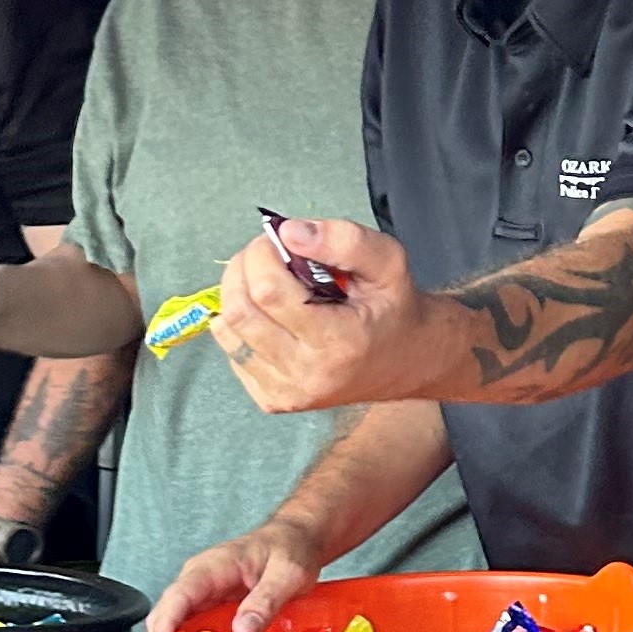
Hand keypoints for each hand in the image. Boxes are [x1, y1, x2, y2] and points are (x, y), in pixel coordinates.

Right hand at [145, 520, 325, 631]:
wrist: (295, 541)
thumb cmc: (289, 549)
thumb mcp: (287, 573)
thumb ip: (266, 599)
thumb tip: (243, 629)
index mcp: (211, 567)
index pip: (178, 596)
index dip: (164, 626)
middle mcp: (198, 583)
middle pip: (166, 620)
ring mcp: (201, 599)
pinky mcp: (210, 613)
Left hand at [210, 221, 428, 416]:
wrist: (405, 361)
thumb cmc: (393, 309)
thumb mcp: (389, 262)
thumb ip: (345, 240)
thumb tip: (289, 232)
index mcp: (340, 343)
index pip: (269, 292)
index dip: (265, 254)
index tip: (281, 239)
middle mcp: (308, 375)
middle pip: (241, 310)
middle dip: (245, 267)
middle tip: (269, 253)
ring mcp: (286, 393)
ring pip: (227, 330)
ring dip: (237, 291)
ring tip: (267, 278)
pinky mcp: (271, 399)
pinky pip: (232, 349)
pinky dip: (242, 320)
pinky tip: (271, 312)